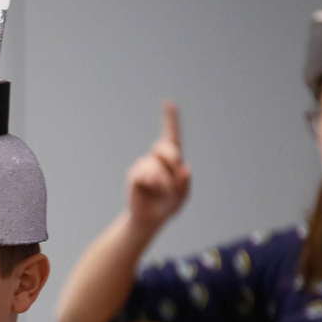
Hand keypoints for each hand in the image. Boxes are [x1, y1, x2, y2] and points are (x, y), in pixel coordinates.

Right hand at [125, 101, 190, 232]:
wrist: (149, 218)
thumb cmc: (168, 205)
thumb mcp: (181, 197)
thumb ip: (184, 184)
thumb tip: (186, 168)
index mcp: (173, 160)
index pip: (172, 136)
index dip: (170, 119)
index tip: (167, 102)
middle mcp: (157, 158)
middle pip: (164, 147)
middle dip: (171, 156)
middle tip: (175, 165)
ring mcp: (144, 165)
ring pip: (155, 165)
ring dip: (163, 181)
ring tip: (162, 191)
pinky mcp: (134, 174)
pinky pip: (144, 174)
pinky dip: (152, 183)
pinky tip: (149, 190)